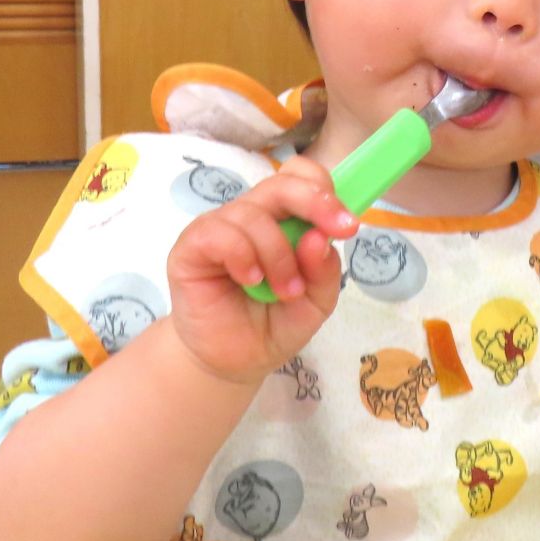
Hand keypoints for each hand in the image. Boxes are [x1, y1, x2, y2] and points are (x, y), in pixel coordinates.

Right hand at [166, 157, 356, 383]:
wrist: (234, 362)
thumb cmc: (273, 325)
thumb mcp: (316, 303)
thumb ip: (324, 271)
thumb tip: (319, 238)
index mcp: (284, 220)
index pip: (302, 178)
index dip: (325, 193)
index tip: (347, 225)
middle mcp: (252, 216)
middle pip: (282, 183)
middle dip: (314, 204)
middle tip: (334, 233)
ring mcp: (220, 228)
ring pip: (254, 214)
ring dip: (279, 255)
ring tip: (285, 292)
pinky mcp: (192, 246)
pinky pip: (220, 233)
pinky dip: (243, 256)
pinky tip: (251, 280)